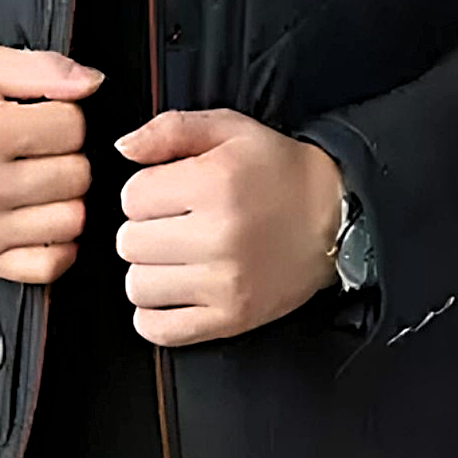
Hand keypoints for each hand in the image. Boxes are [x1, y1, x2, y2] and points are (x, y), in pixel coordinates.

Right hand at [0, 45, 104, 284]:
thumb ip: (42, 68)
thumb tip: (93, 83)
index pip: (74, 127)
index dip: (63, 118)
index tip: (38, 120)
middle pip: (78, 174)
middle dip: (66, 157)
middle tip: (37, 151)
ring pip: (73, 219)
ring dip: (65, 200)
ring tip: (38, 183)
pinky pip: (51, 265)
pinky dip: (58, 245)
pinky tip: (40, 219)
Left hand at [111, 108, 341, 346]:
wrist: (335, 217)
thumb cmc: (276, 170)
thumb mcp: (229, 129)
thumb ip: (170, 129)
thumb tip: (122, 148)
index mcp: (216, 183)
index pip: (131, 197)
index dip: (144, 191)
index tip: (169, 192)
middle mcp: (220, 236)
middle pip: (129, 242)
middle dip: (143, 229)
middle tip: (174, 223)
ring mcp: (225, 284)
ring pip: (137, 286)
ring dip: (148, 270)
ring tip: (177, 255)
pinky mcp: (231, 319)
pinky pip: (158, 328)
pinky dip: (155, 312)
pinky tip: (174, 289)